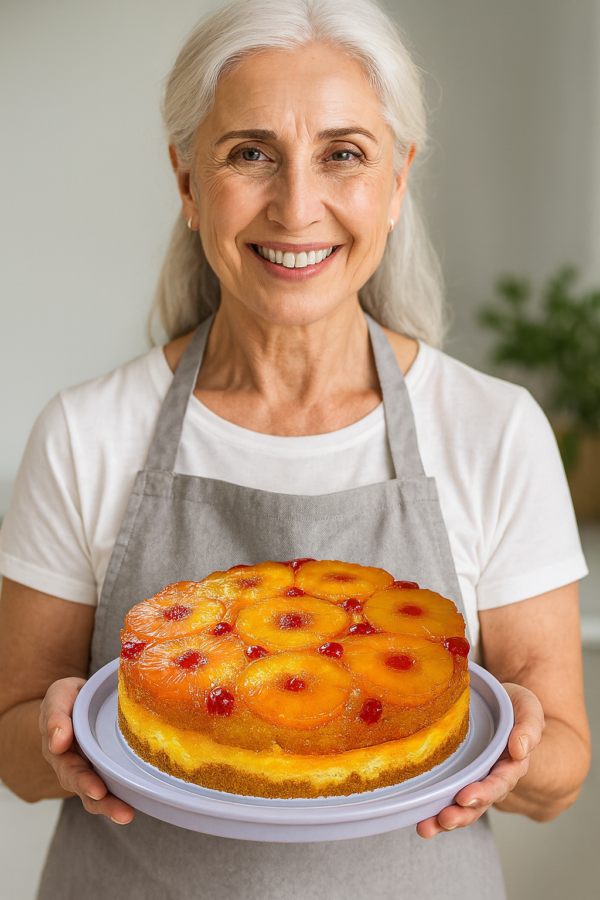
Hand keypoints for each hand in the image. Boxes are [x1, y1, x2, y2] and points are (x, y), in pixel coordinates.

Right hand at [40, 677, 133, 823]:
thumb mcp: (60, 694)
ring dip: (109, 805)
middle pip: (81, 784)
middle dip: (98, 797)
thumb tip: (57, 742)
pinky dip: (119, 798)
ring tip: (125, 814)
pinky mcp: (103, 770)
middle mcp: (70, 762)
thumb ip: (56, 714)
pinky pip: (110, 787)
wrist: (82, 699)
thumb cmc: (70, 697)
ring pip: (94, 793)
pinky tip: (134, 806)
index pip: (67, 765)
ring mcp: (87, 768)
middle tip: (115, 806)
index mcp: (58, 744)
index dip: (82, 779)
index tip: (97, 789)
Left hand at [416, 683, 544, 837]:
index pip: (500, 781)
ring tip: (427, 828)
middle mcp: (492, 776)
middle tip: (446, 818)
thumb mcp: (526, 706)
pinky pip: (446, 795)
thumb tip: (520, 750)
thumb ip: (529, 726)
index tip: (465, 796)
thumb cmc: (512, 704)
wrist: (492, 698)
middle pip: (480, 801)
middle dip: (463, 813)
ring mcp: (472, 777)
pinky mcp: (454, 774)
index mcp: (511, 762)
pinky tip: (419, 818)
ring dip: (445, 819)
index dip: (485, 791)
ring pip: (462, 805)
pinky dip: (433, 809)